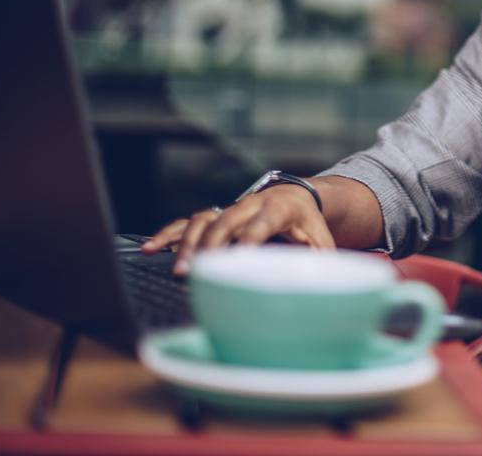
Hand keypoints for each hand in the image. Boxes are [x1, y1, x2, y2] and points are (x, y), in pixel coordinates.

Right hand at [141, 183, 335, 274]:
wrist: (297, 196)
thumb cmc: (310, 224)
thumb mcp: (323, 241)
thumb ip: (324, 262)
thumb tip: (329, 286)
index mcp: (280, 208)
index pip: (261, 223)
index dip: (248, 239)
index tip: (236, 257)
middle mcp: (251, 204)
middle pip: (226, 221)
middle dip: (210, 245)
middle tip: (197, 271)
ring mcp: (231, 208)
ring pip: (203, 219)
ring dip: (187, 243)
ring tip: (177, 268)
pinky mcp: (217, 214)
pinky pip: (188, 221)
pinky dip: (169, 234)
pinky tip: (151, 249)